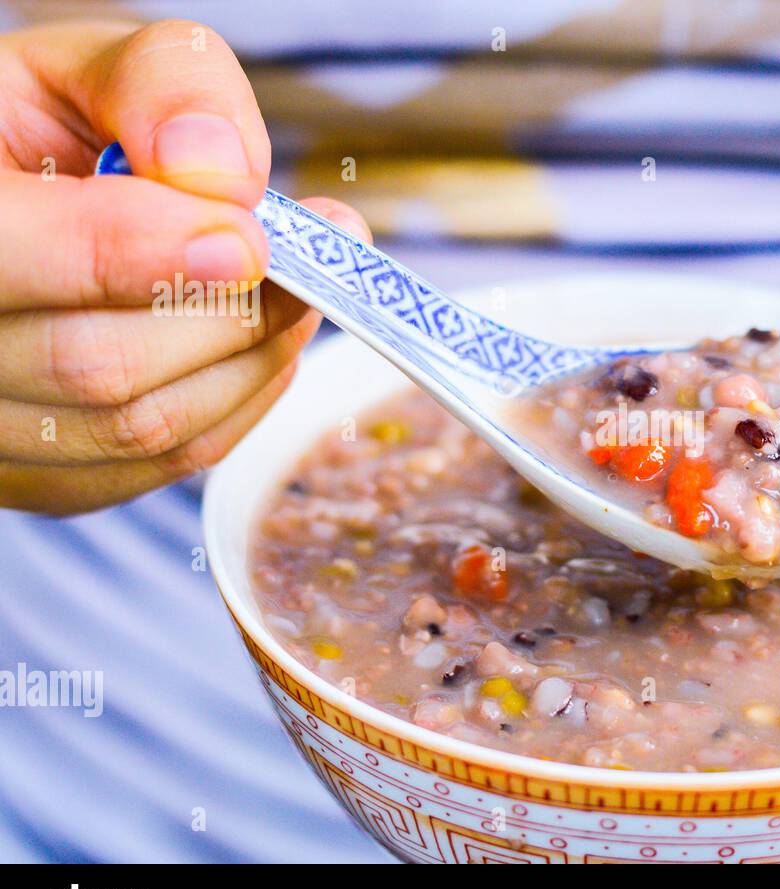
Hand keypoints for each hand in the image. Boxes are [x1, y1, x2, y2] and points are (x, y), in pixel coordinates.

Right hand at [0, 20, 368, 512]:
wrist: (21, 198)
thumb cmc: (50, 129)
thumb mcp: (86, 69)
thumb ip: (159, 88)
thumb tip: (227, 179)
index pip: (14, 256)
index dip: (149, 255)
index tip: (251, 238)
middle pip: (100, 366)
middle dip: (231, 314)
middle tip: (304, 265)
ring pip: (142, 428)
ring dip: (248, 361)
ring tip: (289, 295)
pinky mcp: (42, 479)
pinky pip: (160, 465)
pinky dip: (234, 404)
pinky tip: (252, 345)